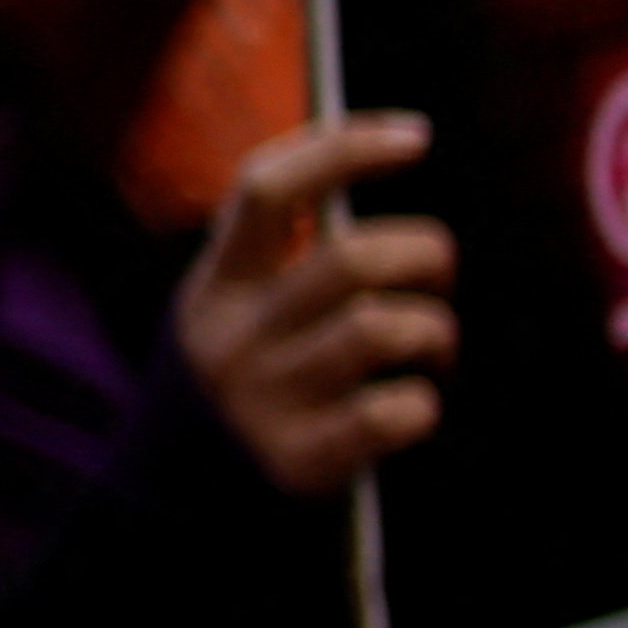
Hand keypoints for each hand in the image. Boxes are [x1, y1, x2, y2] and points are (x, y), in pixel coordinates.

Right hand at [178, 113, 456, 496]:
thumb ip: (293, 249)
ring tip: (431, 344)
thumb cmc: (255, 367)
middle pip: (351, 259)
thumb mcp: (244, 300)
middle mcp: (231, 335)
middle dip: (426, 255)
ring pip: (379, 328)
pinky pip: (392, 412)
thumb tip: (393, 156)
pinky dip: (421, 404)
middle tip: (438, 273)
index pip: (267, 187)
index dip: (344, 148)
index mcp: (218, 281)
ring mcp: (261, 399)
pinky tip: (411, 405)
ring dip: (432, 330)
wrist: (190, 490)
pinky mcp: (298, 460)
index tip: (418, 137)